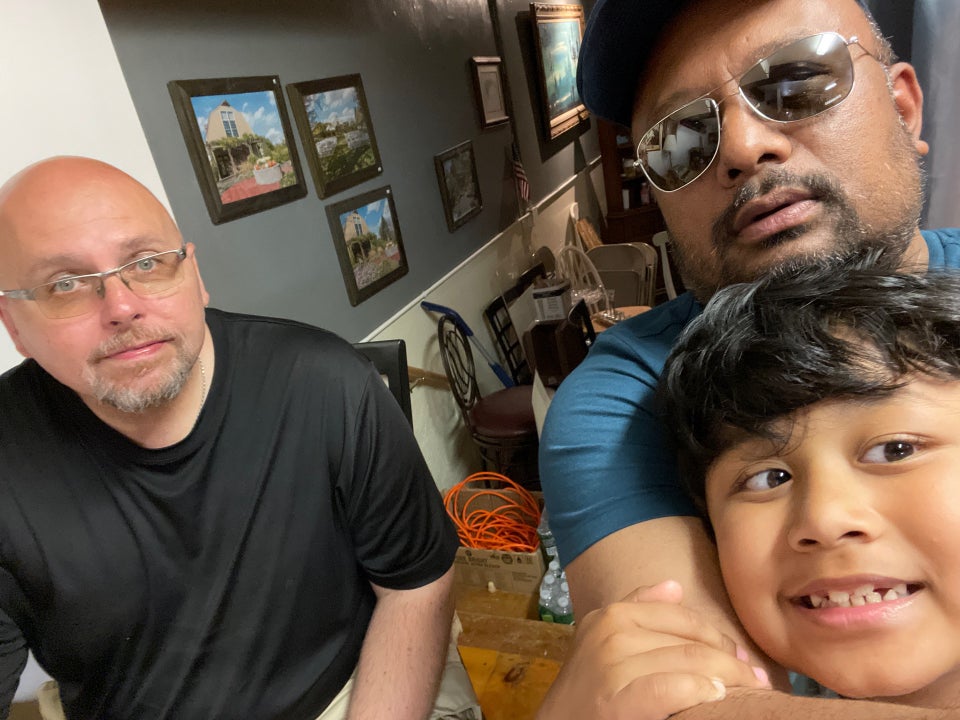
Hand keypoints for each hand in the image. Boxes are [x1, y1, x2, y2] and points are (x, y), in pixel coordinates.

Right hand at [536, 581, 770, 719]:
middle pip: (691, 642)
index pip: (683, 618)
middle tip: (759, 681)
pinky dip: (701, 691)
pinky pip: (673, 687)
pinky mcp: (617, 697)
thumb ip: (636, 609)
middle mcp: (612, 632)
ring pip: (690, 663)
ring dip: (730, 679)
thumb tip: (675, 587)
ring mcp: (614, 664)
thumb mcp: (601, 639)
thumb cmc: (587, 689)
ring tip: (752, 693)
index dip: (719, 637)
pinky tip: (717, 697)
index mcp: (613, 614)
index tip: (743, 657)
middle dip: (732, 662)